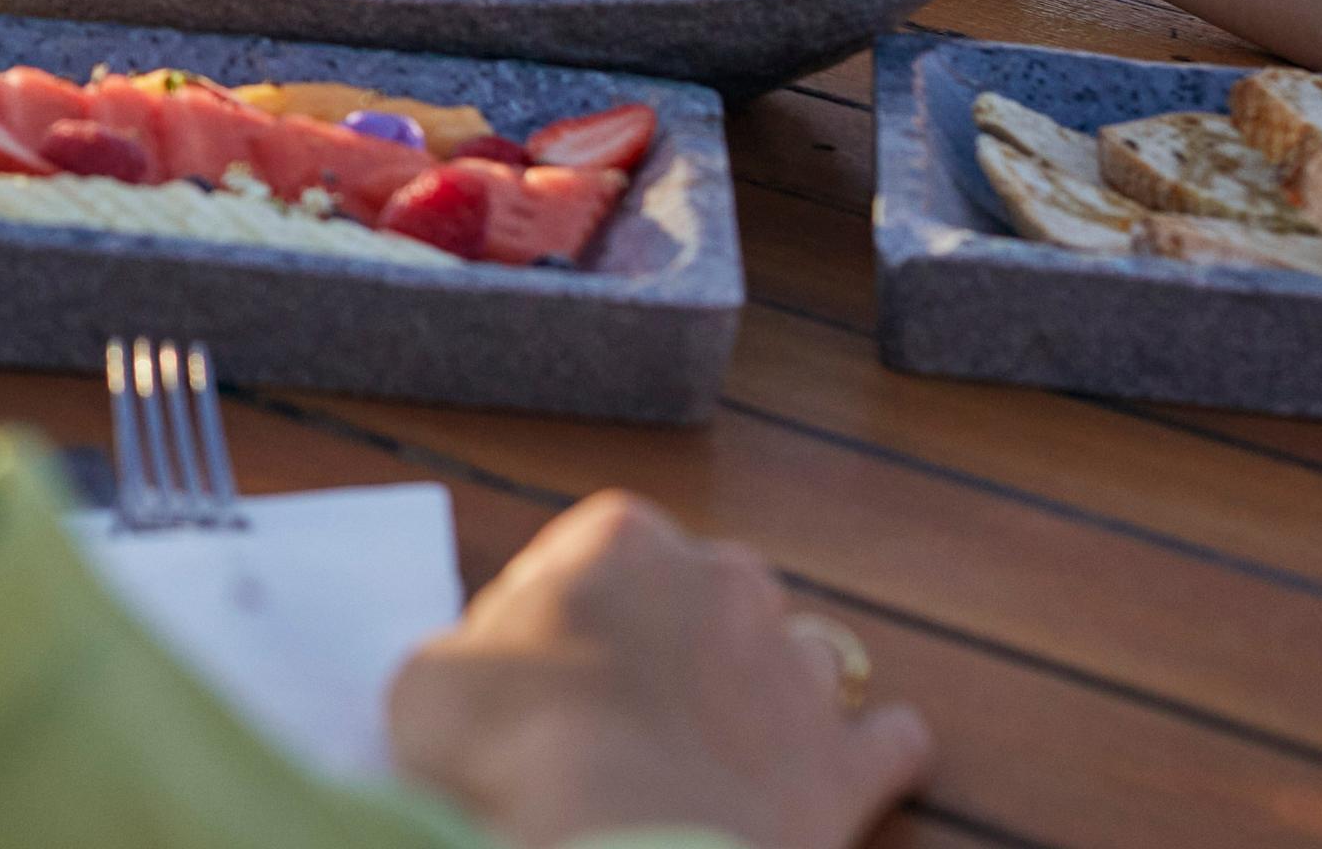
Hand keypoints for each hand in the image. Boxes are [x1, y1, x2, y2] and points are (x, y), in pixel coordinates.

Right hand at [389, 491, 929, 848]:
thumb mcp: (433, 678)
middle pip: (707, 596)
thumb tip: (500, 673)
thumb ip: (479, 651)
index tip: (544, 672)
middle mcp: (725, 582)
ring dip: (767, 696)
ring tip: (720, 757)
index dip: (571, 615)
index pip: (600, 554)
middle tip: (628, 720)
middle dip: (680, 644)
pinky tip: (830, 782)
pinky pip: (889, 741)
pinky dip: (869, 756)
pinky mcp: (848, 764)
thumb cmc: (503, 751)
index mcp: (622, 539)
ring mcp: (797, 672)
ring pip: (797, 659)